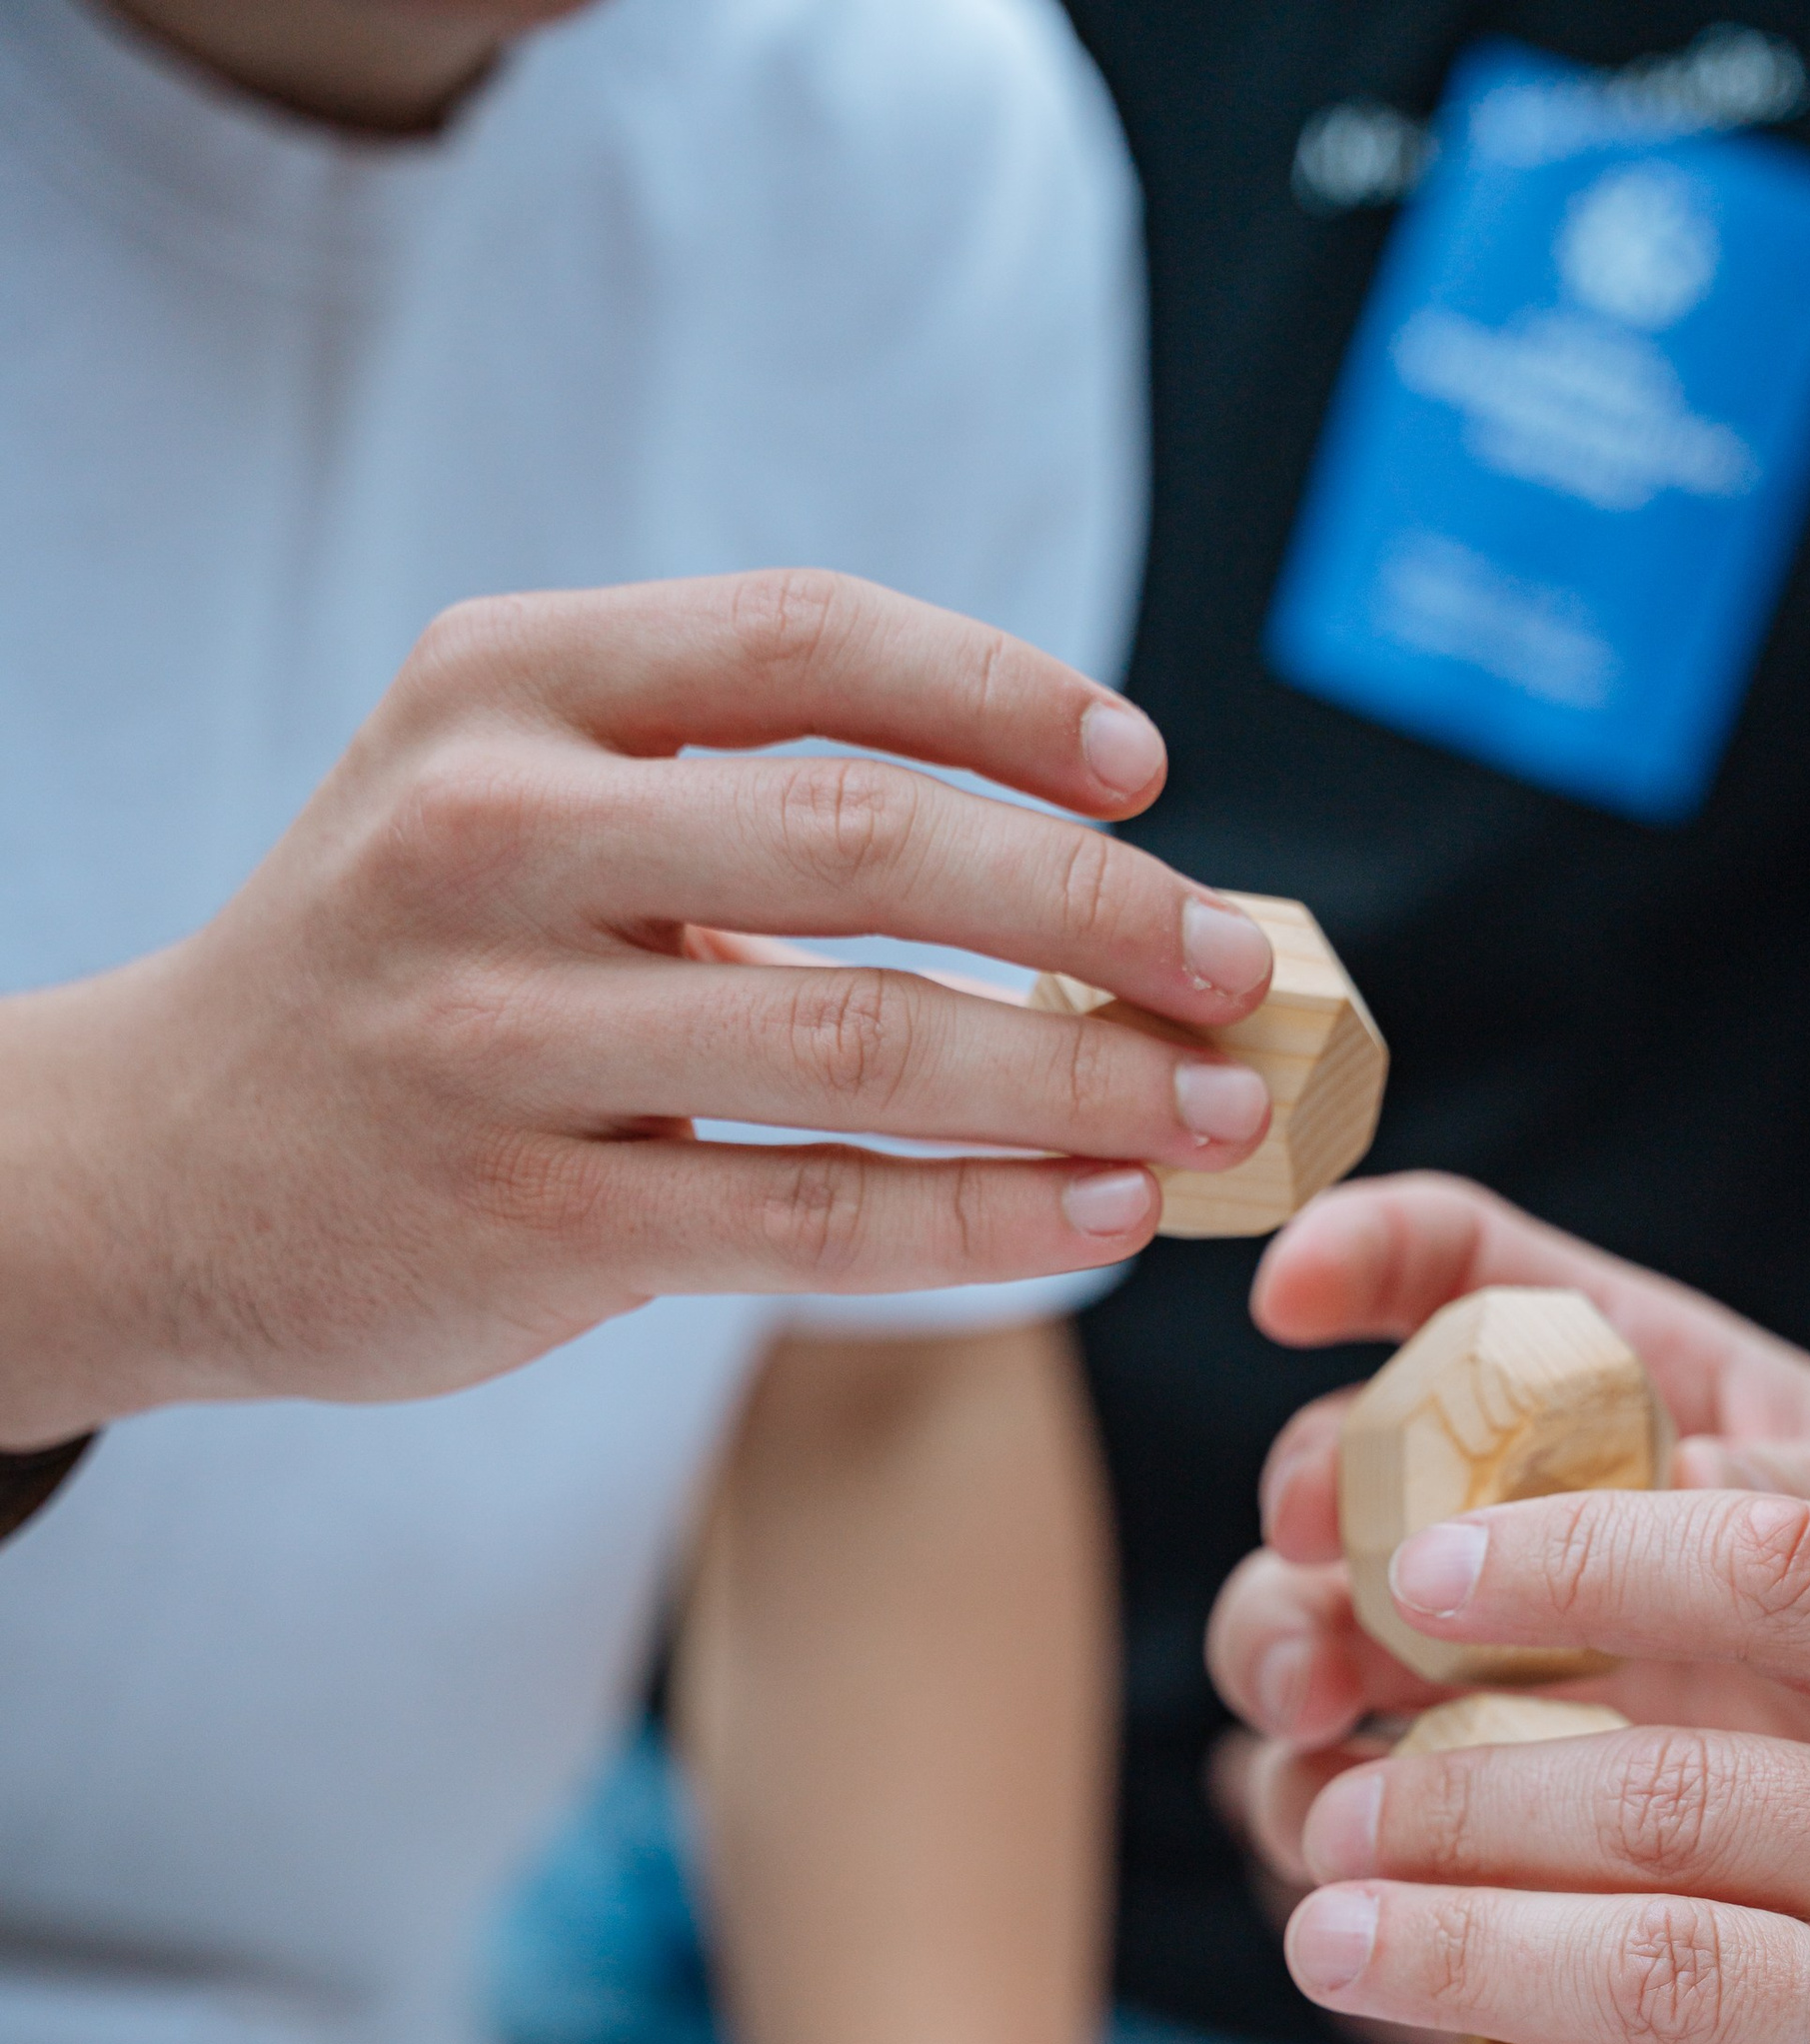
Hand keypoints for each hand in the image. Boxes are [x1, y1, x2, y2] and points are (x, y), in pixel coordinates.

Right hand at [0, 570, 1279, 1445]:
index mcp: (503, 686)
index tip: (1142, 771)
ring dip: (1075, 1083)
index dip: (1003, 696)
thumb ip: (726, 793)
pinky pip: (807, 1221)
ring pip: (858, 1052)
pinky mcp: (527, 1222)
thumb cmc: (404, 965)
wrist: (158, 1168)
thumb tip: (1062, 857)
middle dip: (1092, 909)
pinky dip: (982, 1221)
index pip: (803, 642)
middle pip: (868, 845)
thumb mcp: (506, 798)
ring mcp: (499, 1037)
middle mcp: (487, 837)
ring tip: (1216, 1105)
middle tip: (1238, 962)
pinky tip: (1096, 1211)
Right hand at [1207, 1174, 1809, 1875]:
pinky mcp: (1476, 1822)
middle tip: (1315, 1563)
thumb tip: (1687, 1464)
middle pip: (1342, 1472)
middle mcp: (1527, 1524)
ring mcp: (1487, 1674)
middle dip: (1302, 1508)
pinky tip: (1346, 1856)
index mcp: (1627, 1391)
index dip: (1367, 1256)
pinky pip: (1344, 1815)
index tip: (1295, 1292)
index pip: (1465, 1278)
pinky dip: (1317, 1828)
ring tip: (1318, 1717)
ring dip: (1282, 1662)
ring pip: (1308, 1640)